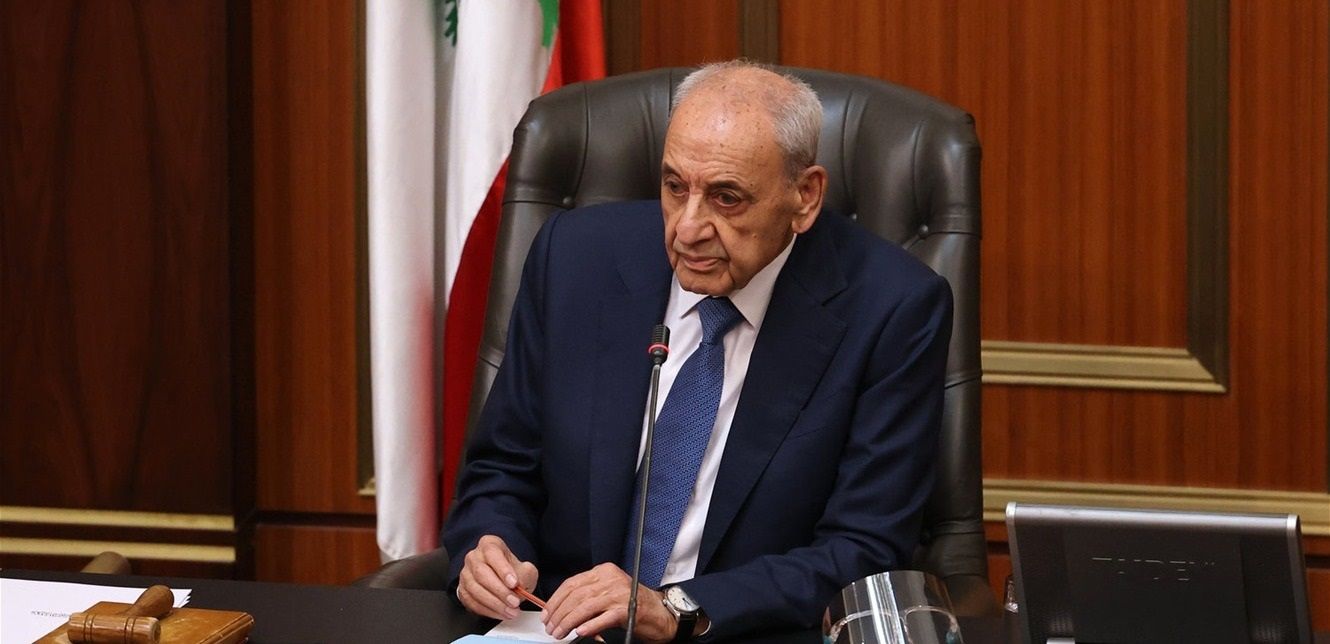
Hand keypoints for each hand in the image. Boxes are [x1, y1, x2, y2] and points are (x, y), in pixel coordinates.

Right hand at [457, 535, 538, 619]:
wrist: (502, 579)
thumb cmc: (512, 570)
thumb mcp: (525, 568)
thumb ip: (526, 574)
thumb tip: (521, 584)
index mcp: (489, 545)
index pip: (492, 553)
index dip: (503, 569)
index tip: (514, 583)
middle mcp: (474, 557)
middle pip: (482, 573)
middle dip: (500, 591)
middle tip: (514, 601)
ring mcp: (465, 574)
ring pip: (475, 590)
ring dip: (495, 604)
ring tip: (510, 611)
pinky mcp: (462, 591)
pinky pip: (472, 602)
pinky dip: (488, 611)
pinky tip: (500, 613)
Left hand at [541, 563, 676, 641]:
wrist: (661, 613)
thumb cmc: (633, 604)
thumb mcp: (609, 592)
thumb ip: (588, 596)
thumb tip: (561, 610)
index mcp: (604, 571)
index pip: (572, 583)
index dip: (556, 600)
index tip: (547, 613)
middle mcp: (611, 579)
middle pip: (576, 596)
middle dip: (559, 614)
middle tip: (551, 628)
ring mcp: (619, 594)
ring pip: (584, 608)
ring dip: (568, 623)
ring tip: (560, 633)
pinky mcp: (626, 610)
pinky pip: (601, 619)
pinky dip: (588, 626)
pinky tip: (579, 632)